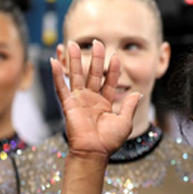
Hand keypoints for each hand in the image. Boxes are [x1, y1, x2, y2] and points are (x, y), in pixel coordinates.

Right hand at [50, 40, 140, 159]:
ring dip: (74, 60)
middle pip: (92, 74)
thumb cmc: (109, 141)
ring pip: (76, 76)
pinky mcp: (68, 104)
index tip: (116, 56)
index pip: (109, 81)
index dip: (113, 69)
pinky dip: (57, 74)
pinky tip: (54, 61)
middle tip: (97, 42)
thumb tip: (139, 93)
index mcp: (105, 103)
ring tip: (71, 43)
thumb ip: (131, 106)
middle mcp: (91, 99)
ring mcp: (79, 101)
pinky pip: (61, 87)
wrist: (94, 152)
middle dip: (95, 58)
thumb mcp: (125, 122)